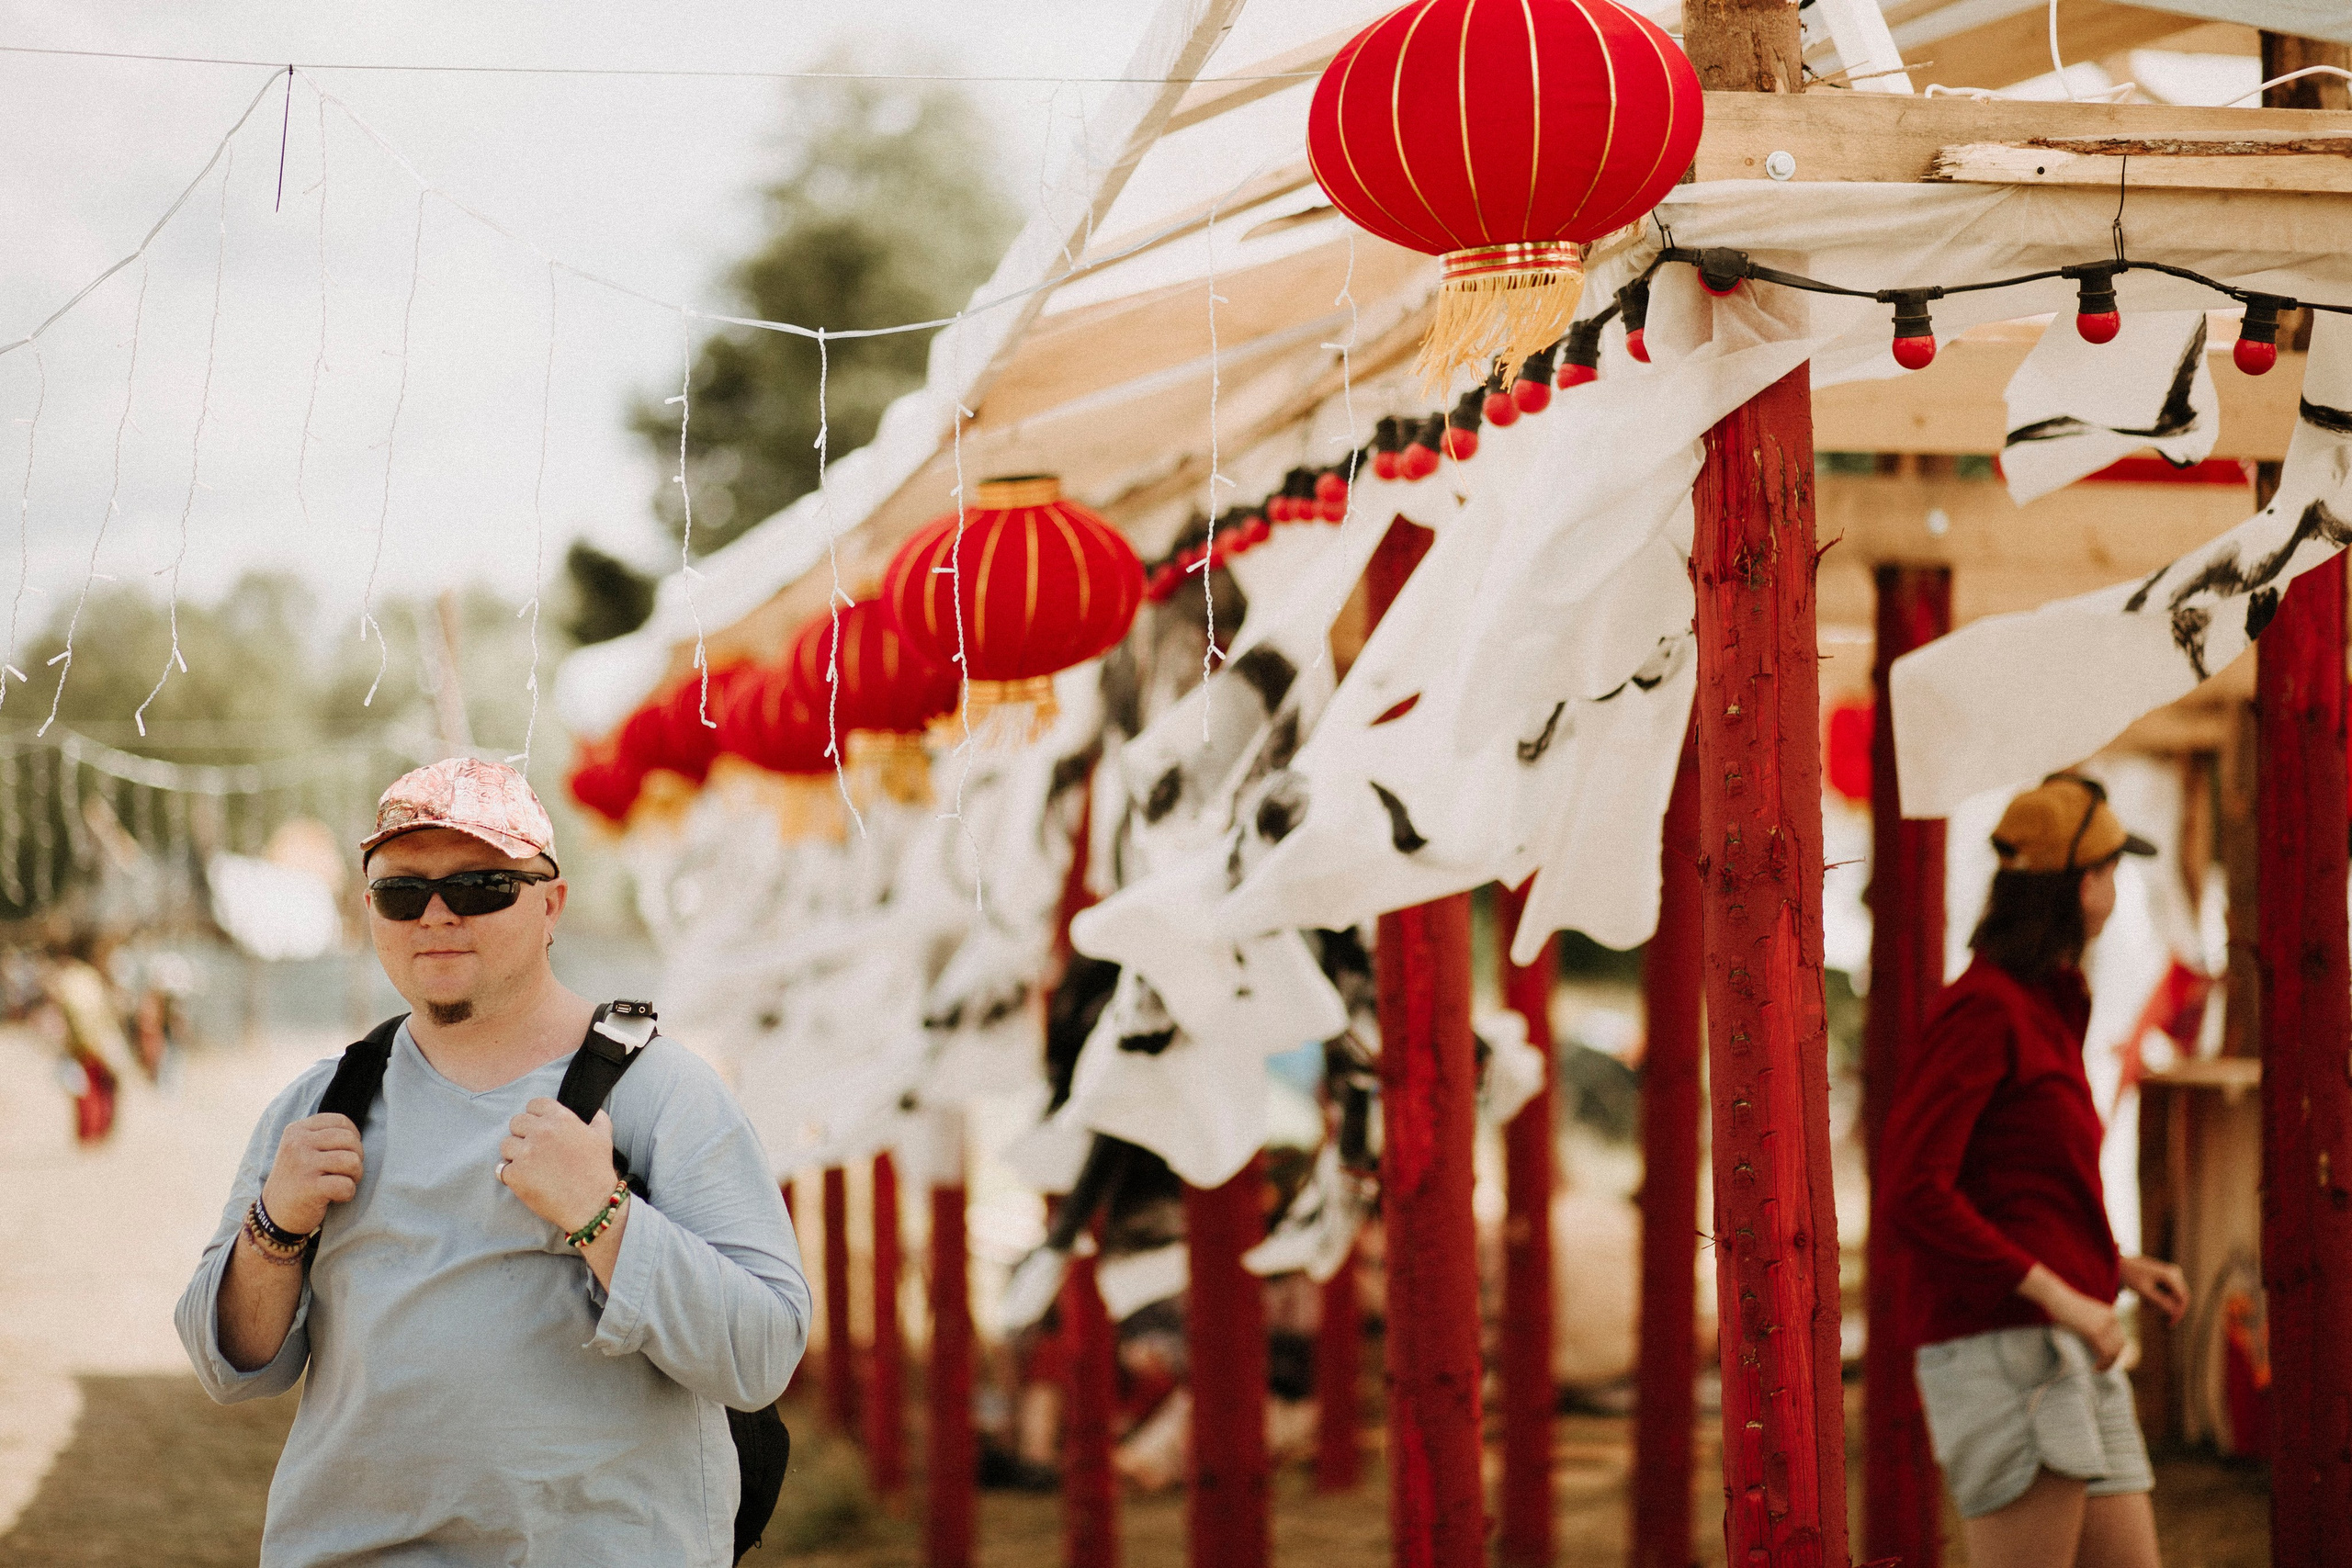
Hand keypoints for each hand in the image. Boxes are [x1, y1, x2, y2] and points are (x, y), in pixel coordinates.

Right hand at [259, 1113, 364, 1234]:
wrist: (274, 1215)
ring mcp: (303, 1165)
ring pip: (352, 1161)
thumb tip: (357, 1132)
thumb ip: (322, 1136)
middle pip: (350, 1140)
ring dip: (354, 1176)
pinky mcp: (310, 1187)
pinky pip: (346, 1185)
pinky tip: (334, 1197)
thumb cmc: (297, 1180)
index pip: (340, 1121)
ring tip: (341, 1183)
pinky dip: (348, 1194)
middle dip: (357, 1157)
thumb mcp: (301, 1149)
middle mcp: (298, 1144)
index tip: (345, 1152)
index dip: (353, 1137)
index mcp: (297, 1130)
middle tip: (345, 1172)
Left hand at [498, 1098, 619, 1234]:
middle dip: (523, 1134)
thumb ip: (597, 1118)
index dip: (536, 1116)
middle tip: (534, 1149)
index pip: (534, 1104)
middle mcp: (541, 1131)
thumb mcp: (604, 1137)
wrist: (592, 1204)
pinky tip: (524, 1180)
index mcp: (560, 1118)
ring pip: (505, 1145)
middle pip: (516, 1122)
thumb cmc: (598, 1171)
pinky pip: (501, 1169)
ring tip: (528, 1166)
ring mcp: (526, 1153)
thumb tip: (593, 1111)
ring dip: (514, 1154)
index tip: (539, 1128)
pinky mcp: (515, 1174)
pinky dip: (509, 1175)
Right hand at [2017, 1262, 2128, 1370]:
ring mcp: (2104, 1326)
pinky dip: (2102, 1363)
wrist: (2056, 1296)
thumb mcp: (2086, 1313)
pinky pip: (2104, 1353)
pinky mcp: (2094, 1332)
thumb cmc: (2065, 1305)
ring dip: (2108, 1364)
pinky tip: (2095, 1368)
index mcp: (2110, 1314)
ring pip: (2113, 1352)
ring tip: (2098, 1369)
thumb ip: (2095, 1322)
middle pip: (2119, 1346)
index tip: (2106, 1360)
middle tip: (2102, 1367)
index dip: (2115, 1351)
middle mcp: (2111, 1319)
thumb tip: (2096, 1341)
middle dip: (2113, 1359)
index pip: (2120, 1337)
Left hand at [2121, 1255, 2190, 1324]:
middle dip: (2172, 1310)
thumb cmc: (2130, 1276)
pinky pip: (2169, 1293)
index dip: (2179, 1312)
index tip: (2170, 1324)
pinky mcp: (2167, 1277)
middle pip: (2181, 1298)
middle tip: (2166, 1323)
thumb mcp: (2144, 1291)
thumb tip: (2175, 1312)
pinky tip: (2144, 1300)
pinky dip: (2159, 1299)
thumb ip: (2160, 1301)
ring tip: (2144, 1304)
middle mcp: (2174, 1273)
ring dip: (2162, 1305)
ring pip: (2174, 1297)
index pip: (2182, 1298)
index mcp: (2170, 1275)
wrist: (2120, 1264)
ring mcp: (2172, 1274)